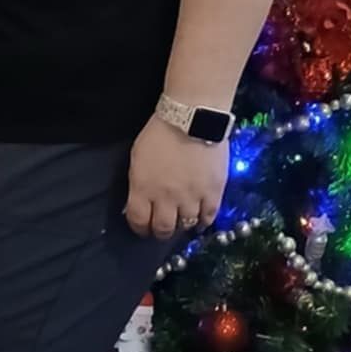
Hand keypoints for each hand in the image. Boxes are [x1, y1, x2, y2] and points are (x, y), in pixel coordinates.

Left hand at [125, 118, 228, 239]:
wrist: (192, 119)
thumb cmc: (159, 134)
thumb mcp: (138, 159)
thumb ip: (138, 183)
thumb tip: (139, 201)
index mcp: (143, 189)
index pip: (138, 221)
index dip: (139, 228)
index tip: (142, 228)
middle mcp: (166, 198)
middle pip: (163, 229)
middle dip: (160, 232)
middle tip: (162, 229)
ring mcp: (191, 197)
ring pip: (185, 225)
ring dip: (181, 226)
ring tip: (181, 222)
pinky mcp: (213, 193)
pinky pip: (208, 217)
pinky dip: (203, 223)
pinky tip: (200, 221)